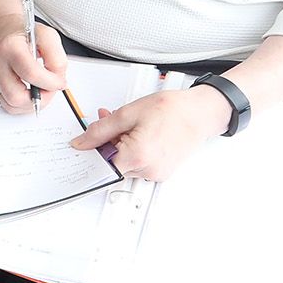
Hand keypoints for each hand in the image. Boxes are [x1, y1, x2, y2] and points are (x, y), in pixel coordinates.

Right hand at [0, 23, 68, 112]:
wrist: (7, 31)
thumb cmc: (27, 33)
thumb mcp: (49, 37)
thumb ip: (57, 59)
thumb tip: (58, 81)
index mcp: (11, 47)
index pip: (30, 73)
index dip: (50, 83)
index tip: (60, 82)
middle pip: (16, 96)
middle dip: (39, 99)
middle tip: (49, 90)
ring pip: (11, 106)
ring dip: (30, 104)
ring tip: (41, 91)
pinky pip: (7, 105)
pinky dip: (22, 104)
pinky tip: (30, 93)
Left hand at [71, 86, 231, 182]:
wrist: (201, 112)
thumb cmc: (173, 110)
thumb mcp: (128, 113)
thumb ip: (100, 130)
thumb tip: (81, 143)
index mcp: (138, 156)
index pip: (100, 165)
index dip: (92, 150)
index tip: (87, 142)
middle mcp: (148, 170)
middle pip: (113, 162)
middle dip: (107, 141)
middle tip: (109, 120)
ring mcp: (157, 173)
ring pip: (125, 162)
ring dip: (120, 143)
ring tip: (129, 123)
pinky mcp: (162, 171)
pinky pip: (139, 162)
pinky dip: (133, 148)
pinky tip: (138, 131)